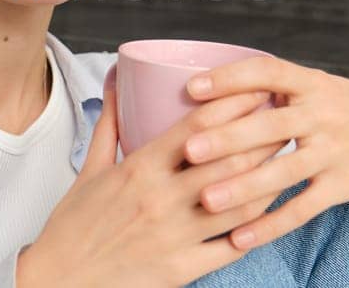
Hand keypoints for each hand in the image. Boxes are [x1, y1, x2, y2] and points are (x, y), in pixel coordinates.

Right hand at [17, 81, 285, 286]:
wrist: (60, 282)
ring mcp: (175, 235)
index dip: (234, 104)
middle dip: (264, 136)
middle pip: (229, 160)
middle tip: (287, 120)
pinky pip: (231, 246)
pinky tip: (271, 213)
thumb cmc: (74, 225)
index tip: (258, 89)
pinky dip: (256, 228)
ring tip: (288, 161)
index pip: (198, 127)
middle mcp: (162, 198)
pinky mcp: (182, 268)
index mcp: (139, 169)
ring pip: (239, 202)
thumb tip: (117, 80)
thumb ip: (111, 125)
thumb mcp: (90, 171)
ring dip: (269, 179)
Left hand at [180, 57, 348, 251]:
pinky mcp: (343, 185)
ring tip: (207, 200)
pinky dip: (271, 225)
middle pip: (270, 126)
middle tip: (190, 150)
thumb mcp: (322, 85)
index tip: (193, 88)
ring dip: (243, 187)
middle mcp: (323, 115)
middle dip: (228, 138)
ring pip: (283, 172)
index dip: (230, 78)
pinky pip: (302, 209)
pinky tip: (240, 238)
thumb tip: (215, 89)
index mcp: (312, 83)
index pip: (268, 72)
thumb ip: (279, 88)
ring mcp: (334, 152)